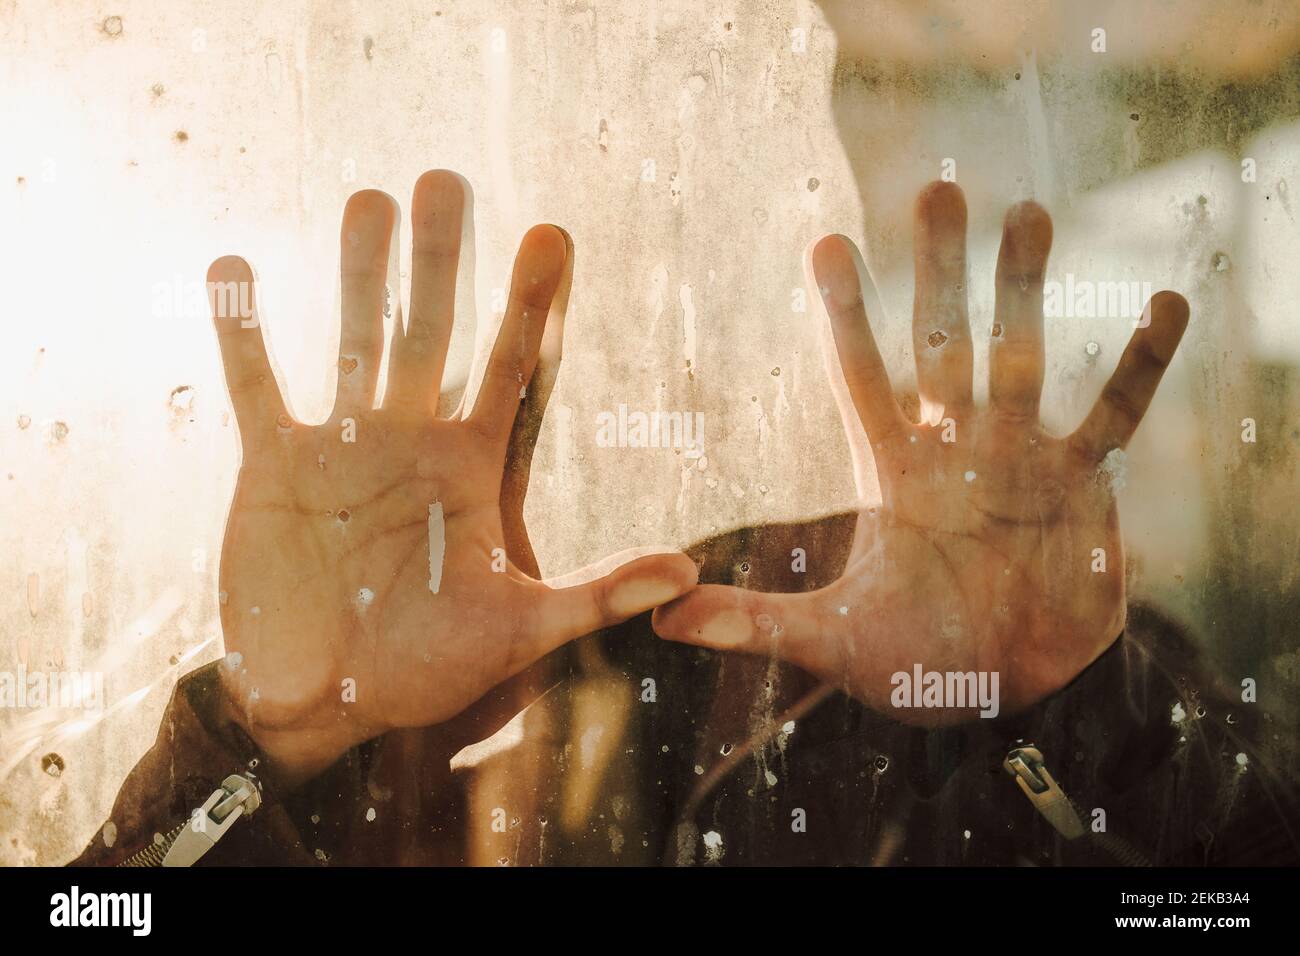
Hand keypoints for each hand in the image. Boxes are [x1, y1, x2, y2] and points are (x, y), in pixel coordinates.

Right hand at [209, 171, 696, 782]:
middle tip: (448, 180)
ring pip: (353, 339)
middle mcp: (411, 439)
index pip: (510, 367)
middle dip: (442, 260)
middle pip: (432, 331)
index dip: (530, 304)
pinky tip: (234, 268)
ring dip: (358, 273)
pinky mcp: (273, 466)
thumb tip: (687, 574)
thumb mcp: (517, 632)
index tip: (552, 233)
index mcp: (473, 466)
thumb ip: (595, 596)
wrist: (328, 702)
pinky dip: (243, 332)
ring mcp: (341, 447)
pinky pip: (257, 386)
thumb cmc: (427, 670)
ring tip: (368, 200)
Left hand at [653, 182, 1187, 723]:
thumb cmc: (919, 667)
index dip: (845, 315)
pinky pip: (1116, 414)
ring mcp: (1020, 459)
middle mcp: (954, 449)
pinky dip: (1140, 367)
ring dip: (1025, 290)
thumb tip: (657, 622)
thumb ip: (754, 624)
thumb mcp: (831, 644)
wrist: (1009, 699)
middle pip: (943, 343)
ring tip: (1027, 212)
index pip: (860, 379)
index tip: (824, 243)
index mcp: (891, 474)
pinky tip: (1162, 304)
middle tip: (937, 190)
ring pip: (1023, 356)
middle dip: (940, 272)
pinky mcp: (1083, 484)